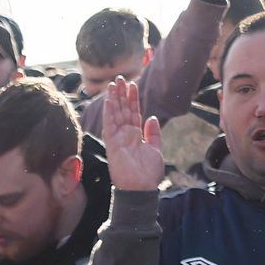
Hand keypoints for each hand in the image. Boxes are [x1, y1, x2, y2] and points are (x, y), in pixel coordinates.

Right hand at [105, 77, 166, 191]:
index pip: (134, 112)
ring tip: (114, 83)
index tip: (132, 84)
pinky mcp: (112, 143)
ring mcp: (118, 138)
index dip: (133, 98)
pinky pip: (109, 125)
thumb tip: (152, 117)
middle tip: (120, 77)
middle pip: (123, 109)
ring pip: (115, 114)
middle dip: (122, 94)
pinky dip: (109, 112)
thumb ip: (153, 133)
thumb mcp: (155, 149)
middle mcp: (126, 134)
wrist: (141, 187)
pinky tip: (108, 100)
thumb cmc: (148, 172)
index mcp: (136, 134)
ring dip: (114, 99)